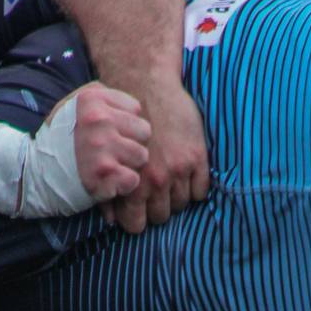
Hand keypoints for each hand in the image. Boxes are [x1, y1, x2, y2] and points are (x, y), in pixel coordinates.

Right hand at [68, 83, 149, 202]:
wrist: (35, 173)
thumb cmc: (59, 139)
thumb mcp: (73, 104)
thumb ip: (101, 94)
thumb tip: (130, 98)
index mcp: (92, 99)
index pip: (136, 109)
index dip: (126, 124)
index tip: (112, 133)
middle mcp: (98, 120)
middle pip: (144, 131)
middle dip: (132, 143)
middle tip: (113, 152)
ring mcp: (101, 148)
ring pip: (141, 156)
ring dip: (129, 165)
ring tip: (110, 166)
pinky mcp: (104, 175)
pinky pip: (133, 179)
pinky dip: (123, 185)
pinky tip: (109, 182)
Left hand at [105, 80, 209, 234]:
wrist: (146, 85)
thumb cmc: (122, 120)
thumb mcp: (110, 157)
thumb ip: (109, 189)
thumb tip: (111, 221)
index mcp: (131, 183)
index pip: (136, 225)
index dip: (137, 219)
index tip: (139, 210)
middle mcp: (156, 180)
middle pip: (161, 217)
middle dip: (157, 207)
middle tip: (155, 192)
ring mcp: (179, 170)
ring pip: (181, 205)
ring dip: (175, 196)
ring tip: (170, 180)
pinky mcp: (197, 158)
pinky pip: (201, 191)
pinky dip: (195, 187)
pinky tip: (186, 173)